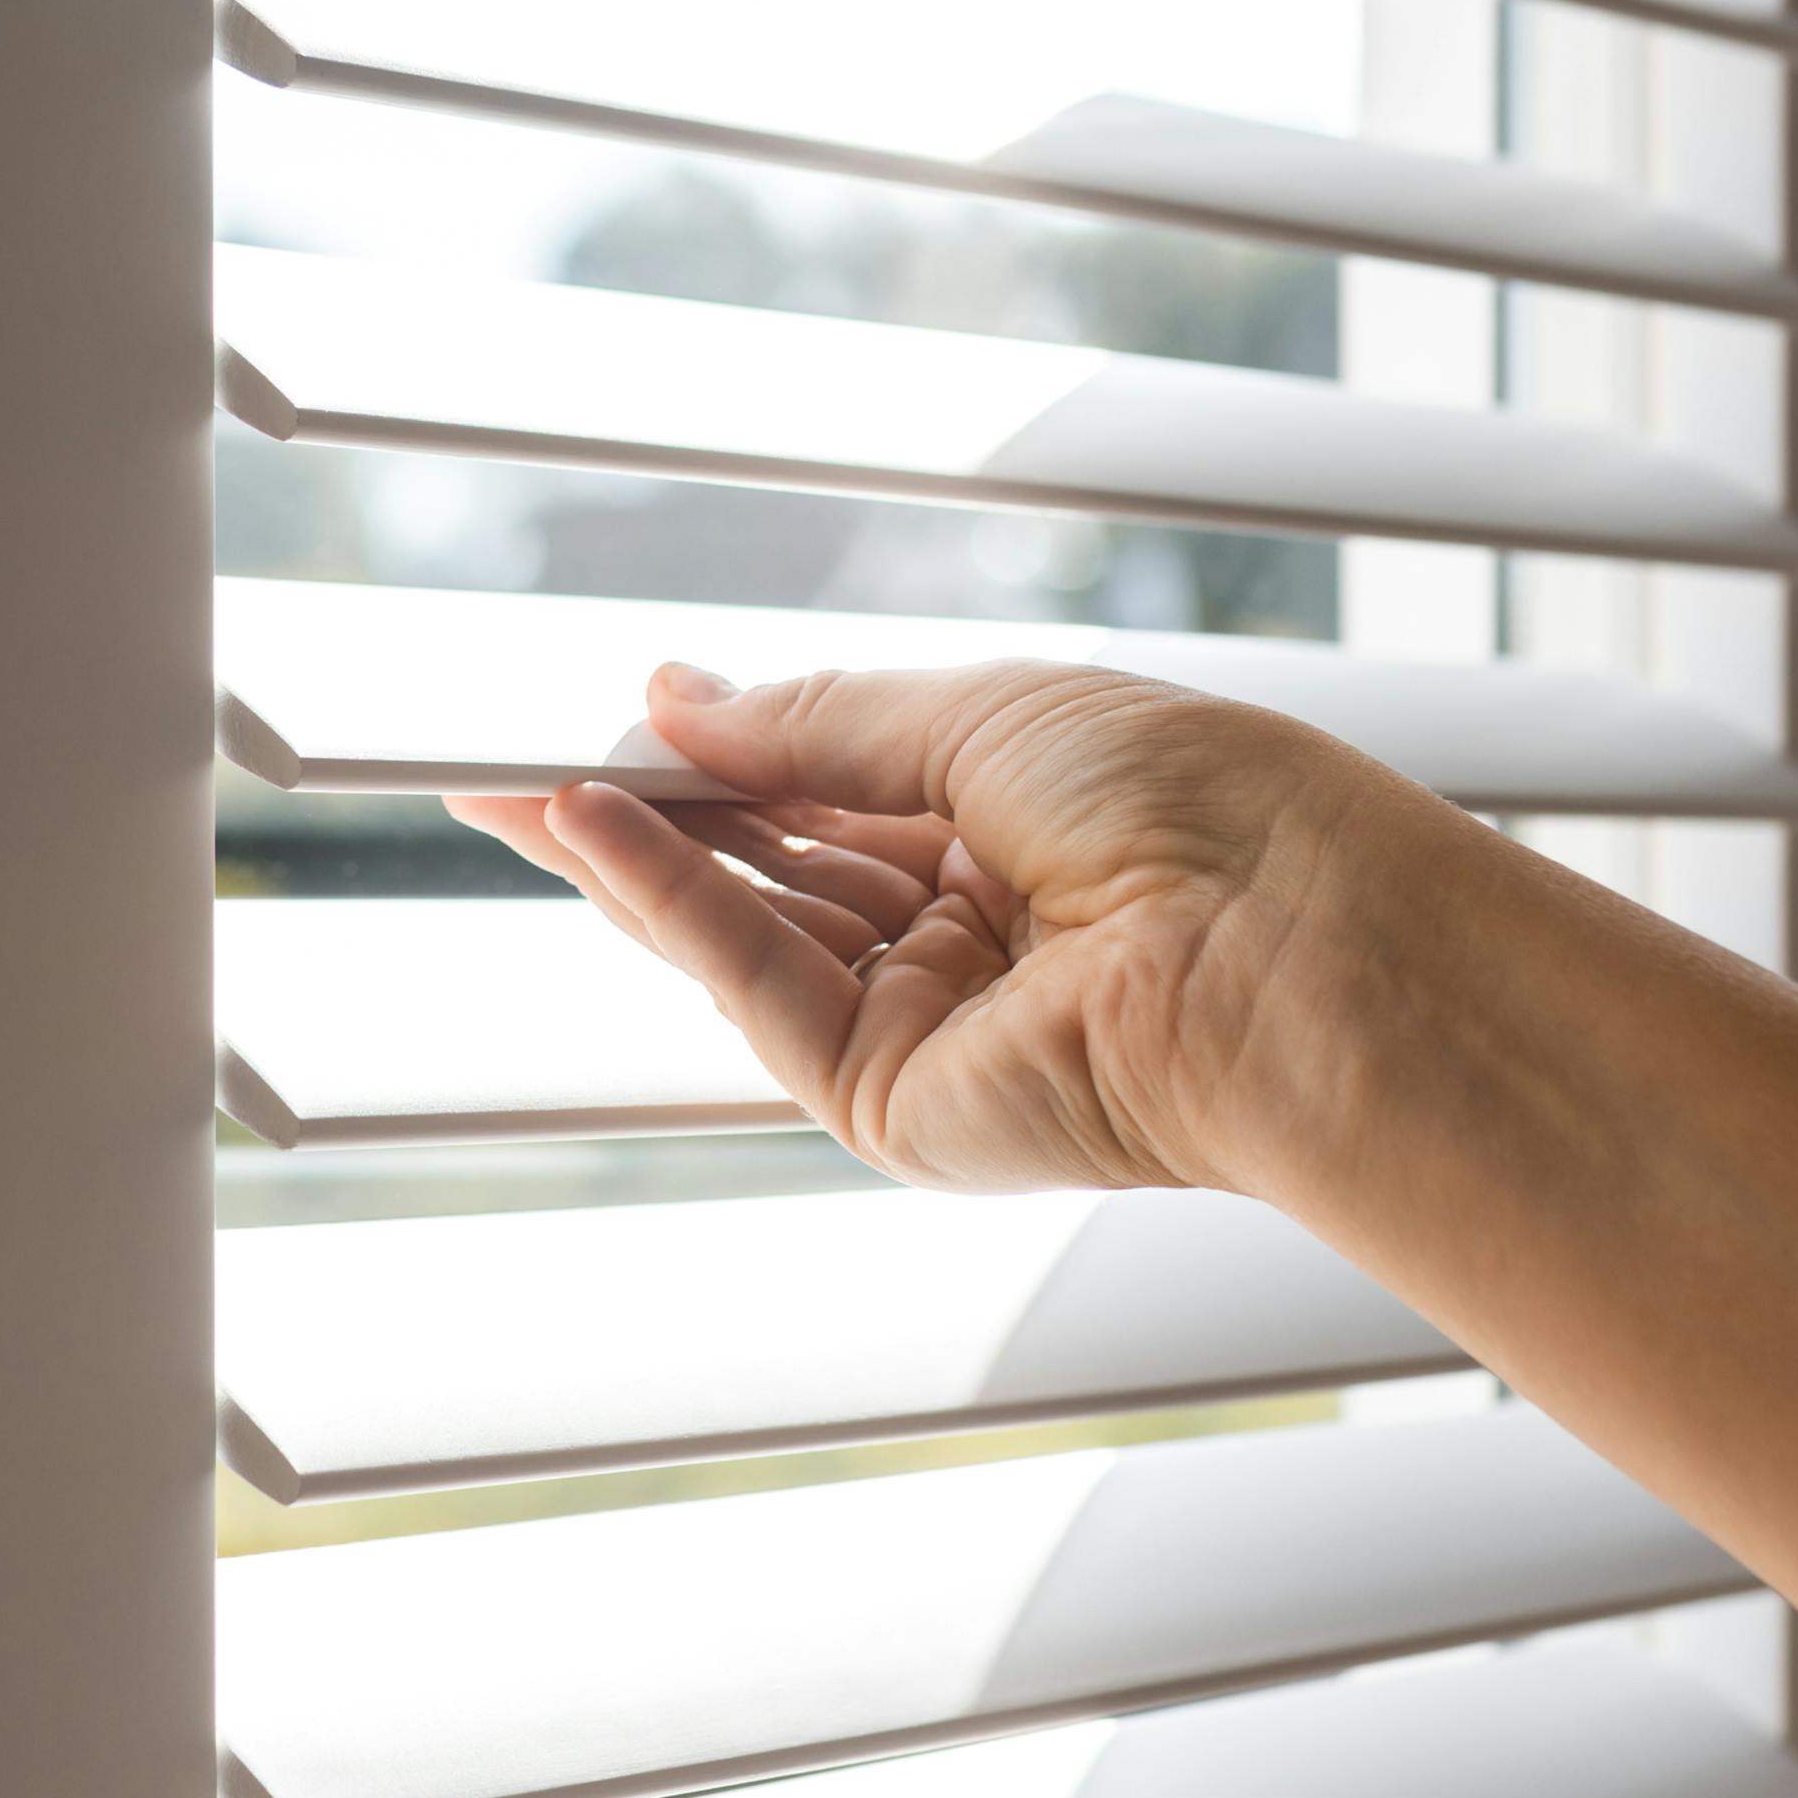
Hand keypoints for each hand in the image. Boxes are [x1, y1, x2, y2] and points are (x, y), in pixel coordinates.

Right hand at [447, 659, 1459, 1196]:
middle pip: (768, 865)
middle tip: (499, 765)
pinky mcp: (893, 1101)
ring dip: (630, 855)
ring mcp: (926, 1020)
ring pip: (743, 930)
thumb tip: (671, 697)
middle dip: (643, 810)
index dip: (721, 745)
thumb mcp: (984, 714)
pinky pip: (756, 989)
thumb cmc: (1201, 809)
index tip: (613, 710)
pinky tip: (594, 827)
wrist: (1297, 951)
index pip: (832, 786)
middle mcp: (968, 928)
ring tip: (513, 787)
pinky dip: (672, 908)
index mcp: (1017, 824)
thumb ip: (810, 724)